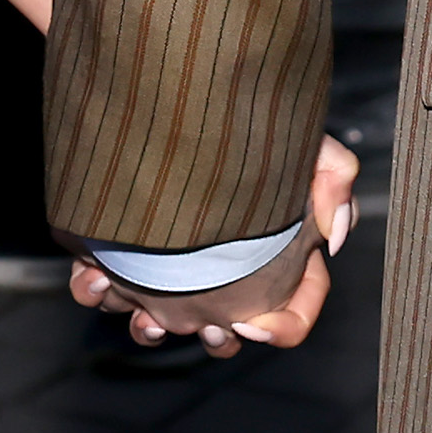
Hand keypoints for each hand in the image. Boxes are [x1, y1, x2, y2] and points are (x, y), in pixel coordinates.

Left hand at [65, 135, 368, 355]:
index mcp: (275, 259)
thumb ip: (335, 178)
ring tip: (143, 316)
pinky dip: (96, 291)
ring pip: (161, 322)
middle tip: (206, 324)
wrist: (177, 94)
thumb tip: (334, 237)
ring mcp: (170, 266)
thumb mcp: (308, 140)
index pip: (293, 313)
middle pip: (227, 332)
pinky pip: (104, 288)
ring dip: (150, 329)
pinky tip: (96, 276)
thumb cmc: (252, 124)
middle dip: (215, 338)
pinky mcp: (121, 250)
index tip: (250, 321)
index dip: (280, 329)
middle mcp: (223, 272)